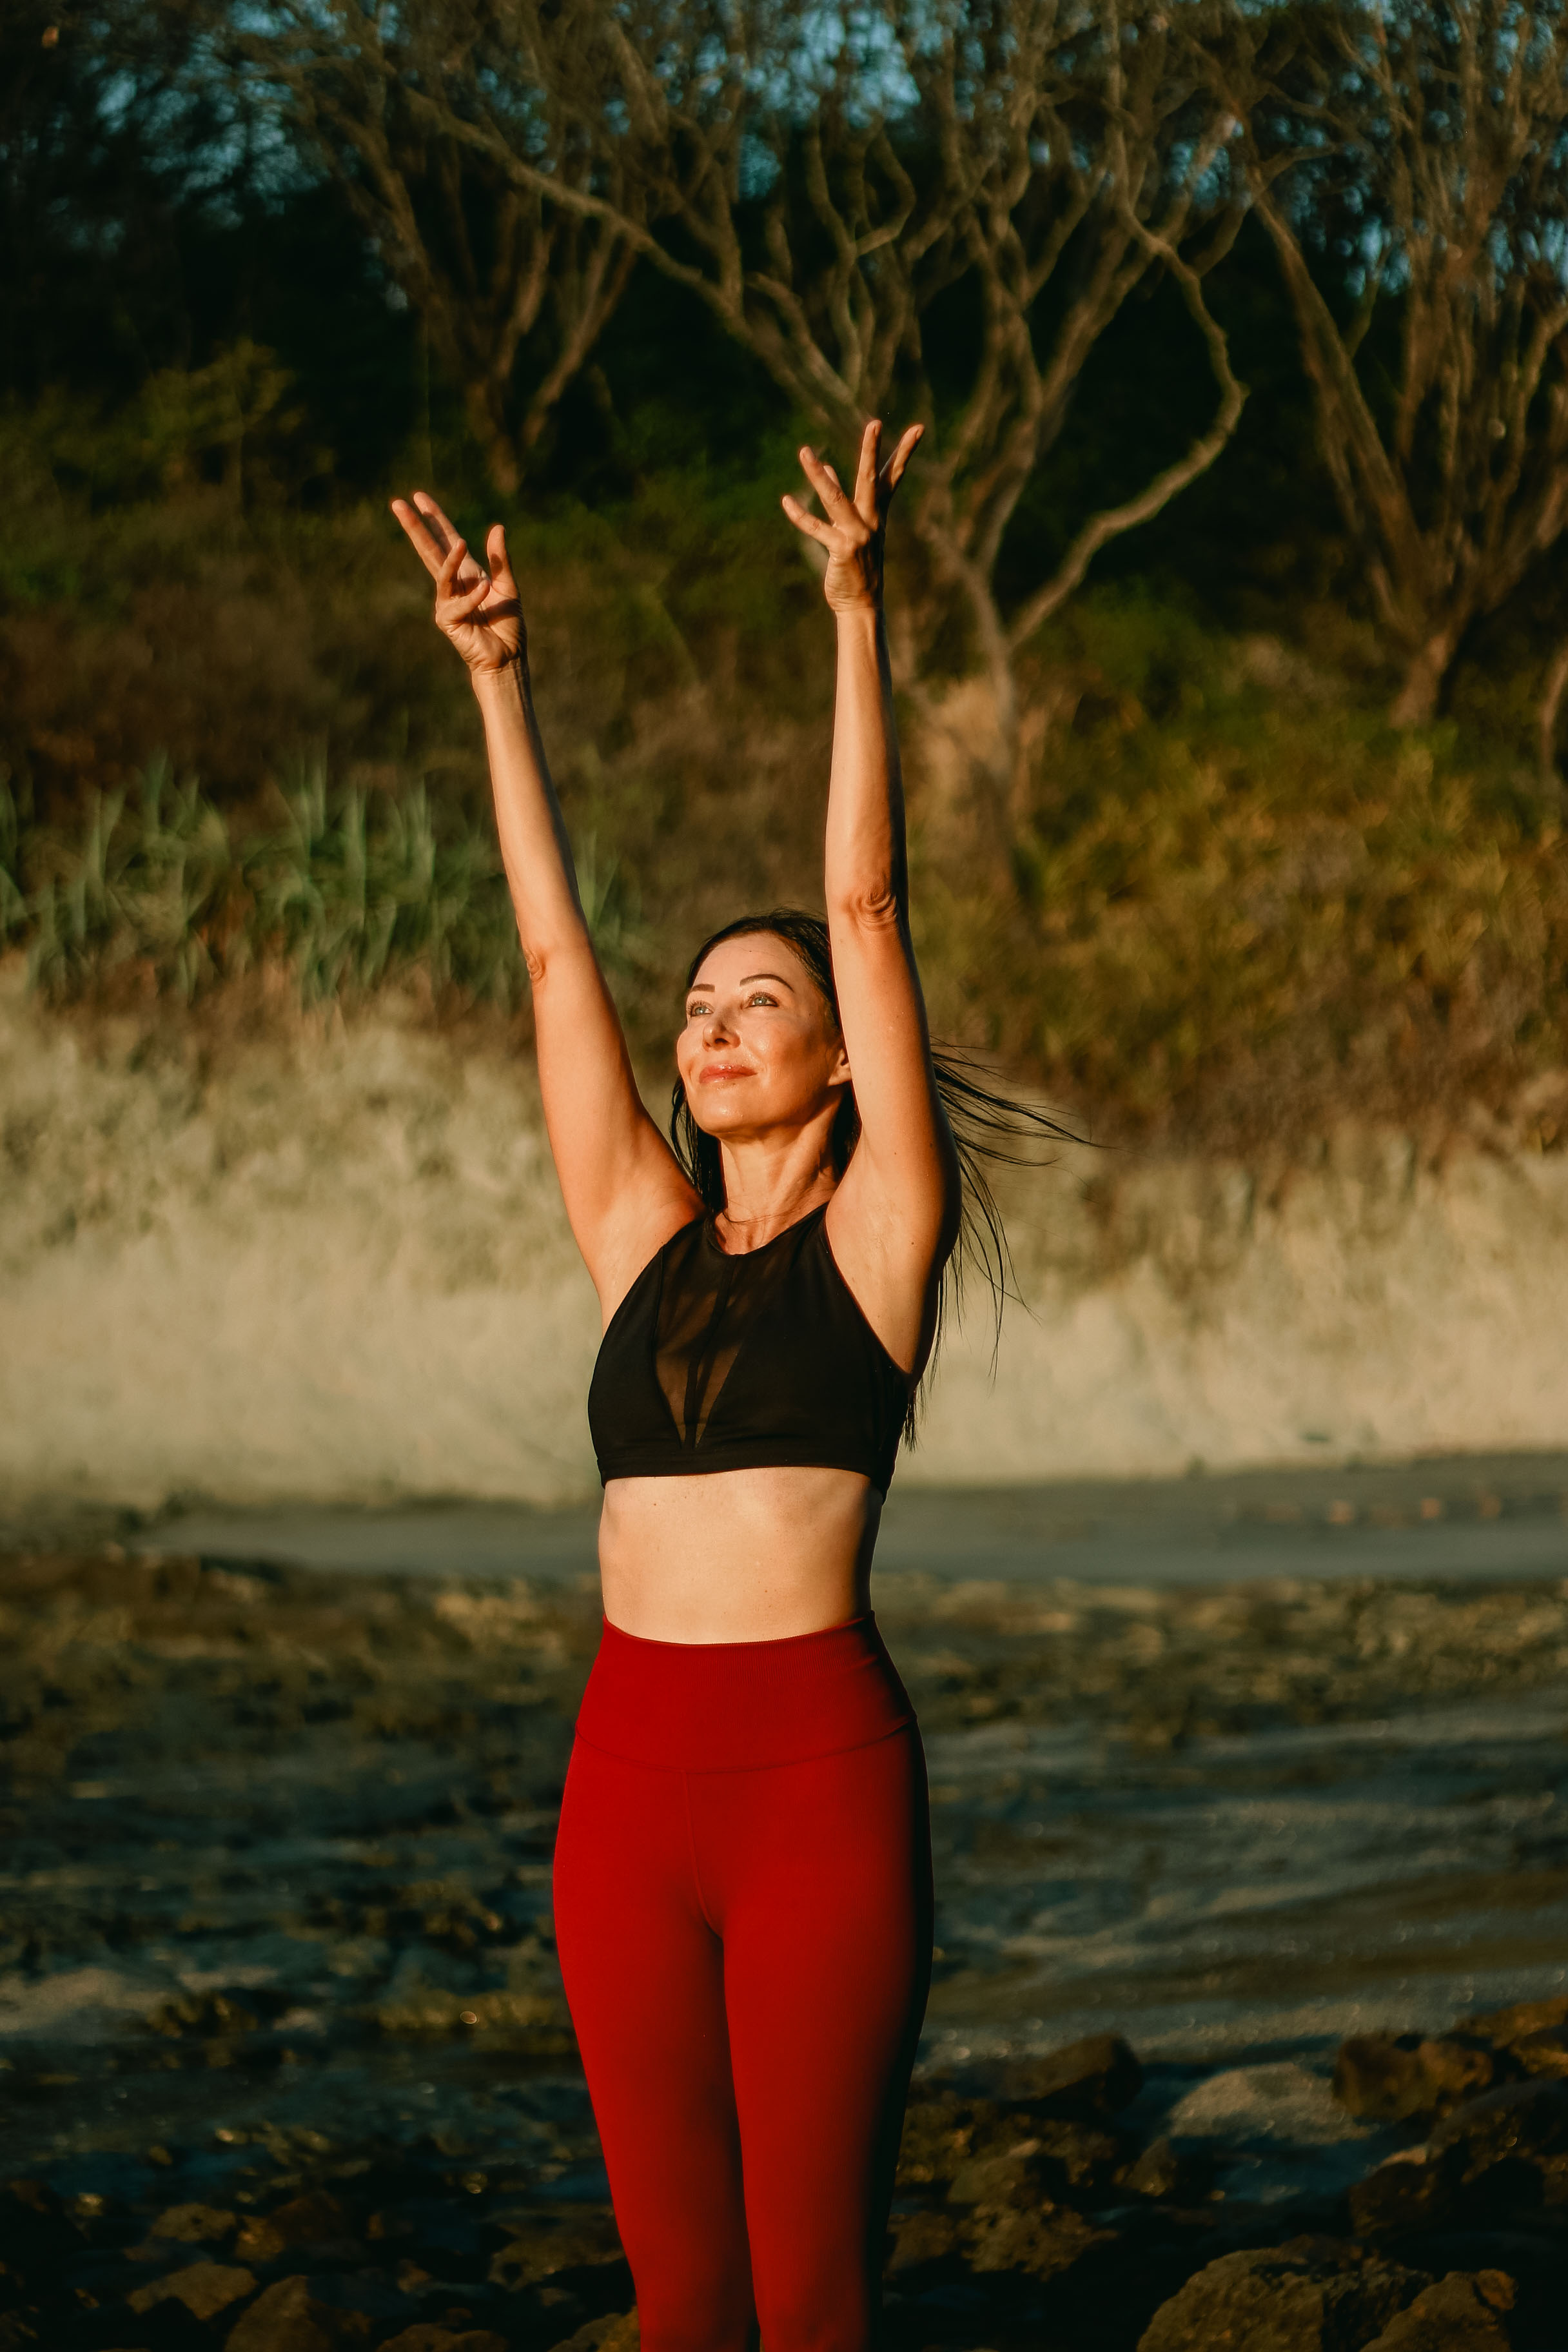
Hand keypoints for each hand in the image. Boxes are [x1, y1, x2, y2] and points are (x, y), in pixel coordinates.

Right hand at [390, 491, 524, 674]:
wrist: (507, 658)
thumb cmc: (507, 626)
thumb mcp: (508, 586)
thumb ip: (500, 559)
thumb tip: (497, 527)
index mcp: (467, 572)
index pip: (447, 539)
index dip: (435, 519)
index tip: (419, 497)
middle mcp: (453, 583)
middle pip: (430, 549)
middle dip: (415, 528)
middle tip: (397, 504)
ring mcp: (447, 601)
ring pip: (440, 571)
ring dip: (450, 558)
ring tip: (461, 543)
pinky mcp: (447, 619)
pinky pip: (458, 601)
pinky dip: (473, 596)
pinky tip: (486, 591)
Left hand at [781, 419, 922, 614]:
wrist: (862, 605)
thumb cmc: (857, 566)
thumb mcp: (853, 529)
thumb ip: (840, 498)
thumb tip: (826, 469)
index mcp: (877, 515)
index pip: (892, 477)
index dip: (904, 452)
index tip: (918, 429)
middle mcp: (871, 521)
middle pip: (870, 479)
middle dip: (871, 451)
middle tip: (875, 424)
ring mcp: (857, 535)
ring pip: (834, 498)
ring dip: (816, 475)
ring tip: (804, 451)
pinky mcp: (841, 550)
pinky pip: (817, 529)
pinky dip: (800, 516)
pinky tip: (787, 501)